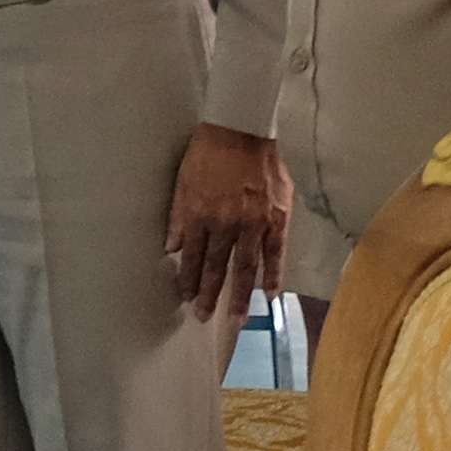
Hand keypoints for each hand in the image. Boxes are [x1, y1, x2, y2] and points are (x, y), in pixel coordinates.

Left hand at [162, 120, 291, 330]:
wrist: (241, 130)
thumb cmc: (207, 153)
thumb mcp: (182, 182)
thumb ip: (178, 217)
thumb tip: (172, 247)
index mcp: (200, 214)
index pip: (193, 255)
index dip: (190, 278)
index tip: (188, 298)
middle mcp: (226, 224)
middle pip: (217, 266)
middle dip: (210, 294)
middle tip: (205, 317)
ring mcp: (254, 223)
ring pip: (246, 266)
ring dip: (240, 295)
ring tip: (237, 319)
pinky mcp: (277, 219)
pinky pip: (276, 253)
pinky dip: (273, 274)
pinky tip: (269, 294)